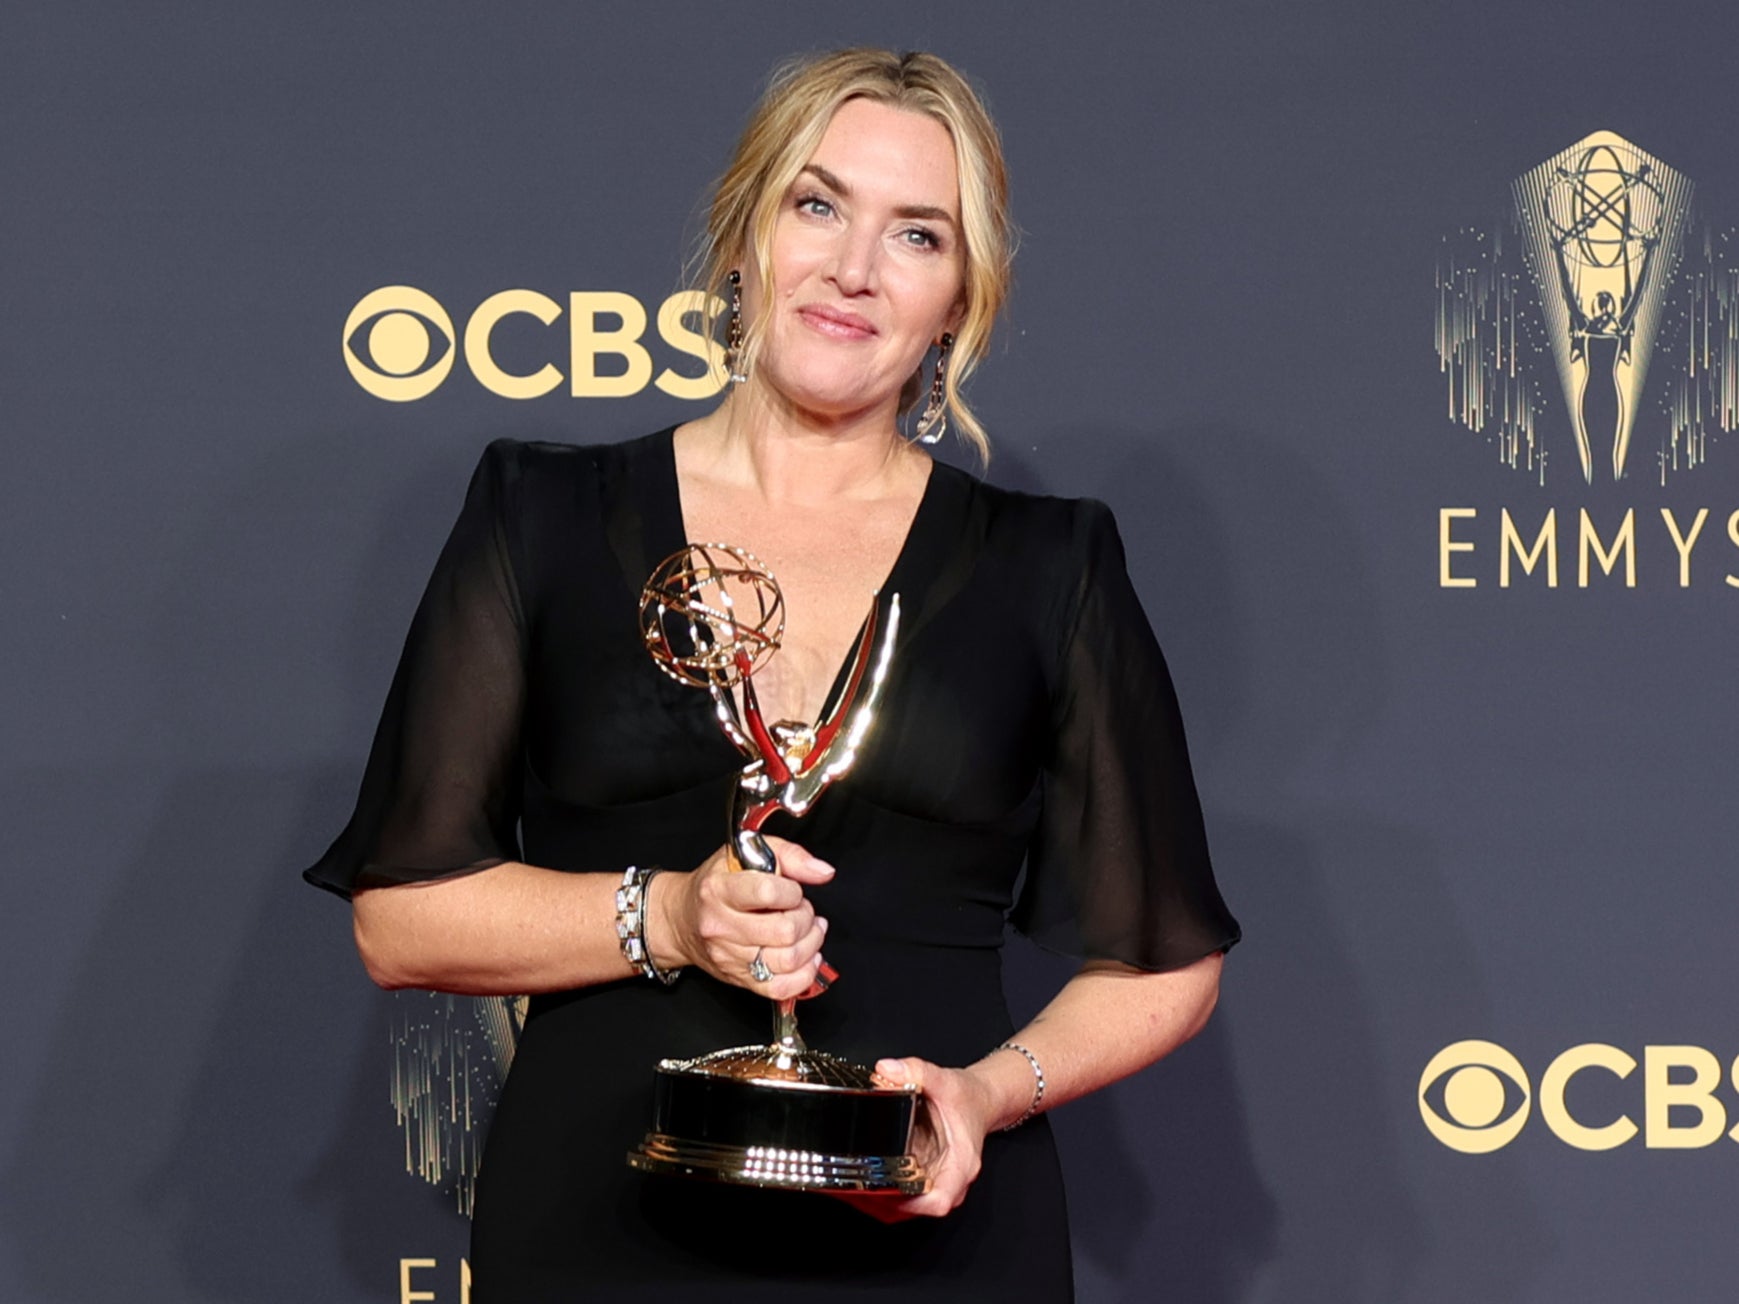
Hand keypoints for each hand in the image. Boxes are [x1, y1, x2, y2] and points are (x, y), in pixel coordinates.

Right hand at [646, 835, 831, 1001]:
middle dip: (806, 918)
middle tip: (802, 910)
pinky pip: (780, 988)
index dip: (793, 892)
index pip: (768, 892)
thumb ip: (790, 856)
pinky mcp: (738, 979)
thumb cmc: (716, 885)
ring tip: (809, 931)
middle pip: (784, 931)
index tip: (793, 891)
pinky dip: (804, 975)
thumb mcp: (745, 854)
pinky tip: (807, 957)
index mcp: (719, 890)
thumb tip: (823, 872)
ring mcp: (728, 956)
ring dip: (811, 944)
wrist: (680, 920)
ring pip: (787, 960)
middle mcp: (720, 926)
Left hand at [840, 1057, 996, 1222]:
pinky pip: (900, 1196)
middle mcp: (949, 1181)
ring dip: (877, 1201)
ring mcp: (934, 1183)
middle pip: (915, 1207)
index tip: (888, 1192)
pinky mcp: (921, 1179)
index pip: (941, 1201)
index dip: (913, 1204)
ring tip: (849, 1184)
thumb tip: (886, 1069)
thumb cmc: (967, 1098)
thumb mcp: (945, 1079)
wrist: (978, 1100)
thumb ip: (916, 1070)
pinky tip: (859, 1180)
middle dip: (883, 1202)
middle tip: (853, 1186)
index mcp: (961, 1164)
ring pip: (904, 1207)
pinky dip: (879, 1193)